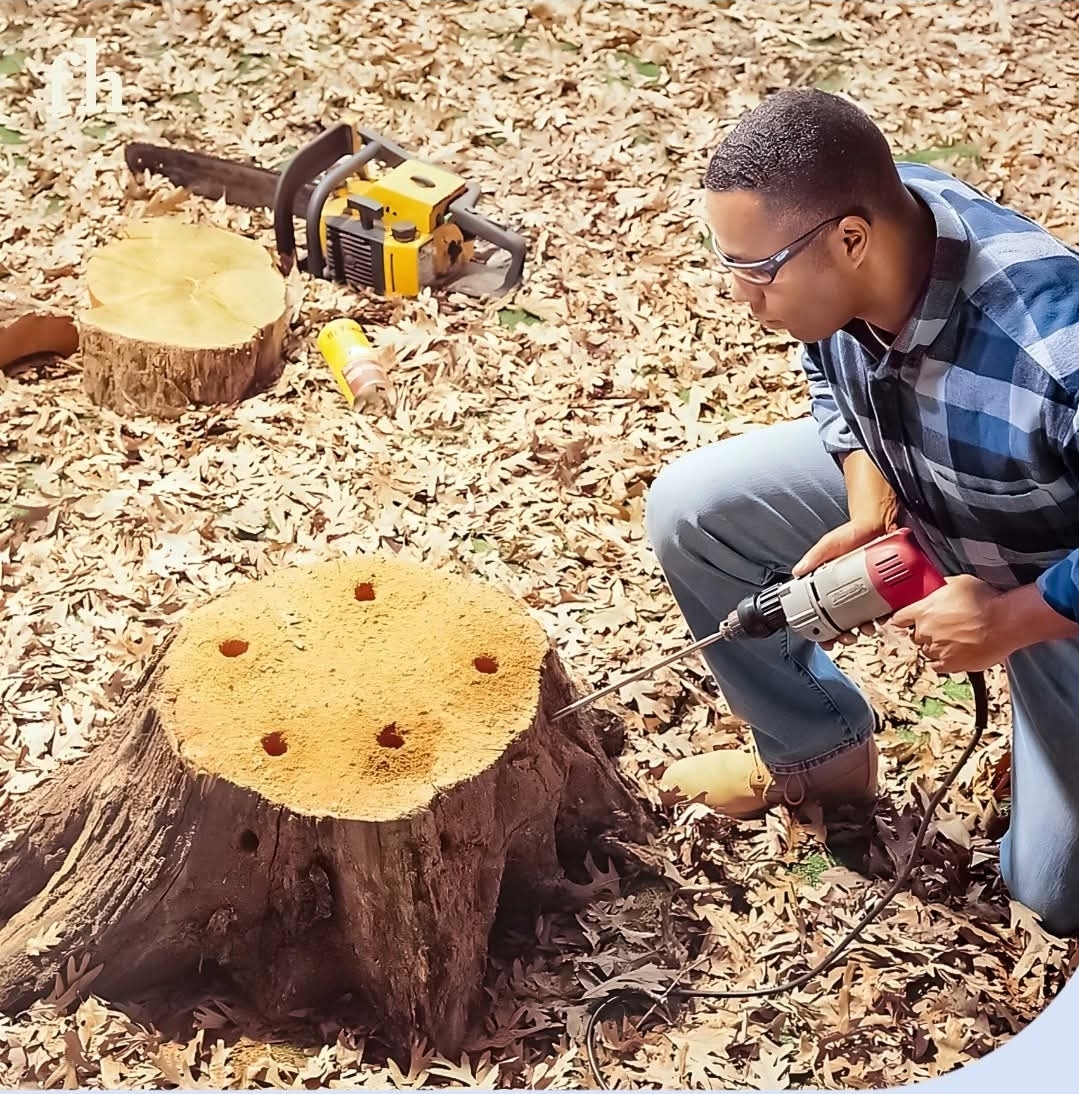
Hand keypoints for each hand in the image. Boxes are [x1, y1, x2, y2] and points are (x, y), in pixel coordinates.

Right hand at [794, 520, 886, 652]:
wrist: (880, 520)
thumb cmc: (854, 531)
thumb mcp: (830, 544)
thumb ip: (815, 556)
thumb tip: (798, 571)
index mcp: (834, 584)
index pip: (825, 612)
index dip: (825, 629)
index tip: (825, 639)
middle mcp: (852, 589)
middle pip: (847, 621)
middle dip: (846, 634)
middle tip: (848, 638)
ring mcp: (871, 590)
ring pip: (867, 617)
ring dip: (866, 628)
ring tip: (867, 629)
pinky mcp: (888, 586)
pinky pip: (887, 606)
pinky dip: (886, 616)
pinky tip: (884, 618)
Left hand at [890, 575, 1013, 672]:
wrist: (1004, 622)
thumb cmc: (985, 600)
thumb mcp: (960, 583)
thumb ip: (943, 587)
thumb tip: (941, 584)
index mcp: (922, 610)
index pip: (899, 618)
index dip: (901, 620)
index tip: (903, 622)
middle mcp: (925, 631)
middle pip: (915, 636)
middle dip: (925, 633)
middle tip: (942, 629)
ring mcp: (937, 649)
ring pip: (927, 651)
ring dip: (936, 647)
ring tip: (953, 642)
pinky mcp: (950, 664)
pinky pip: (937, 667)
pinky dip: (941, 663)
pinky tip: (951, 656)